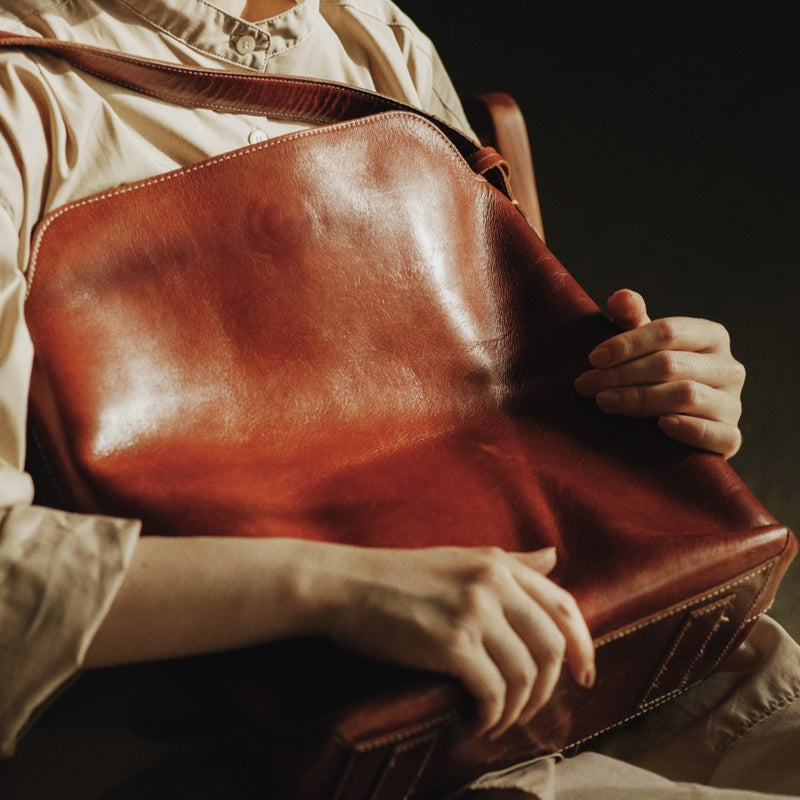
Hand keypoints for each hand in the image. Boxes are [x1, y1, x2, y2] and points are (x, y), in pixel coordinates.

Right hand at [319, 545, 594, 738]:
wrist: (345, 585)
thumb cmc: (399, 576)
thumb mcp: (461, 558)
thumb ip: (512, 562)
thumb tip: (554, 558)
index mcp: (498, 563)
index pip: (564, 605)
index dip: (584, 645)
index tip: (585, 675)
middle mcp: (493, 583)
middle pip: (551, 647)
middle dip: (547, 688)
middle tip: (528, 709)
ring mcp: (473, 611)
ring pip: (525, 675)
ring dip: (517, 708)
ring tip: (496, 718)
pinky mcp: (450, 642)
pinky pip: (493, 692)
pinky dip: (491, 716)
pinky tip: (476, 721)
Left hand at [574, 289, 744, 457]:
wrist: (679, 421)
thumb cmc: (654, 375)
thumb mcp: (643, 345)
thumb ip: (631, 320)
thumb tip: (621, 297)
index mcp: (710, 335)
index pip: (667, 331)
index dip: (627, 344)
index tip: (593, 359)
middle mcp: (728, 367)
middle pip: (670, 364)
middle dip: (621, 375)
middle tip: (586, 385)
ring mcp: (732, 403)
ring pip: (687, 395)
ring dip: (639, 399)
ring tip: (605, 402)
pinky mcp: (731, 436)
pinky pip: (717, 434)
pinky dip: (689, 429)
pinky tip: (662, 426)